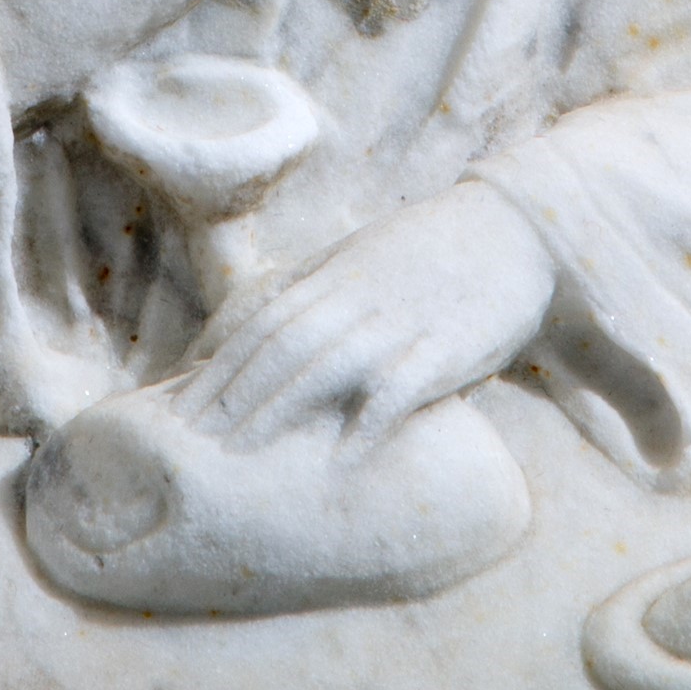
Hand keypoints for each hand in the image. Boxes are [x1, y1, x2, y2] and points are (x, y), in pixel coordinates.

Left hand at [170, 180, 553, 452]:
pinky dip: (368, 423)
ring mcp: (398, 325)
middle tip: (190, 440)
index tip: (179, 405)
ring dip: (277, 410)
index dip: (218, 366)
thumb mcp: (360, 256)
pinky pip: (399, 389)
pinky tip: (341, 460)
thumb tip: (252, 321)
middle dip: (232, 394)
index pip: (260, 324)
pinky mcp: (443, 349)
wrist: (511, 229)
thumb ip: (309, 287)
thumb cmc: (429, 250)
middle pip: (280, 349)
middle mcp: (355, 300)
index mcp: (334, 279)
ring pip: (324, 368)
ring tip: (239, 453)